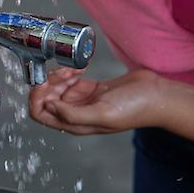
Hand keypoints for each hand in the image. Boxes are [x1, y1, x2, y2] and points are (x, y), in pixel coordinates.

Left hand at [28, 68, 165, 134]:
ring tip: (75, 70)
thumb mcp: (102, 113)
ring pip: (57, 87)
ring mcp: (83, 101)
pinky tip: (81, 68)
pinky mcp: (91, 88)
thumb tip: (49, 106)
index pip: (41, 114)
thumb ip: (73, 114)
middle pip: (46, 98)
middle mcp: (76, 114)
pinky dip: (71, 71)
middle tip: (64, 73)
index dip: (36, 98)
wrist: (156, 95)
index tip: (44, 83)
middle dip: (49, 83)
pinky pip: (70, 80)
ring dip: (60, 75)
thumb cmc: (135, 108)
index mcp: (75, 124)